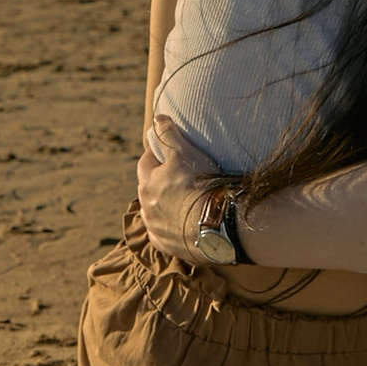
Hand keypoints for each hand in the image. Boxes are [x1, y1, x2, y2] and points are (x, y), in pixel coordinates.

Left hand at [136, 116, 227, 261]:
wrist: (219, 225)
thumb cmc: (201, 185)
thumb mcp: (186, 152)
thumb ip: (170, 134)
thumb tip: (158, 118)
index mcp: (147, 184)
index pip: (147, 163)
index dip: (158, 155)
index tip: (169, 152)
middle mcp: (147, 208)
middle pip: (150, 189)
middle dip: (161, 181)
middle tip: (181, 176)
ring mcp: (156, 230)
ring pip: (155, 213)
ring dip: (165, 207)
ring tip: (185, 202)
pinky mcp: (169, 247)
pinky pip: (165, 236)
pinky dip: (171, 229)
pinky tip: (184, 225)